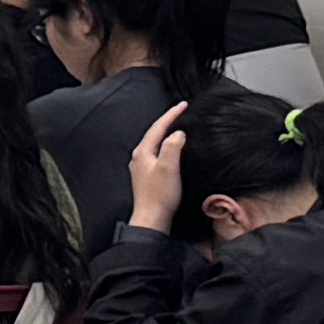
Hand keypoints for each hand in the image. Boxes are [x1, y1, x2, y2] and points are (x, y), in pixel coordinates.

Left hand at [125, 108, 191, 233]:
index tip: (183, 104)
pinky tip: (172, 149)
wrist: (151, 219)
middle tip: (181, 111)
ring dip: (166, 133)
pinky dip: (165, 146)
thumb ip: (172, 146)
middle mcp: (139, 157)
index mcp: (143, 152)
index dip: (171, 114)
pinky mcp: (146, 176)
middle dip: (168, 121)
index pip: (158, 127)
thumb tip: (177, 133)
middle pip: (154, 133)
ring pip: (155, 143)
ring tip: (178, 125)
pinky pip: (156, 153)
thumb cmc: (160, 195)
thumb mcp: (169, 167)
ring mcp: (141, 167)